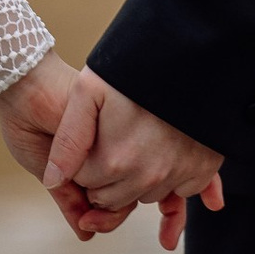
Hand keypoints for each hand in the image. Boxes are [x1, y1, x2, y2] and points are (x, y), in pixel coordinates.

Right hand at [0, 53, 110, 239]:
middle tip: (90, 223)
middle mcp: (107, 152)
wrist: (22, 90)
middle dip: (109, 215)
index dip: (103, 218)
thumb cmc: (26, 125)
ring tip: (91, 210)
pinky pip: (121, 168)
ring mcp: (114, 142)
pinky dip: (109, 188)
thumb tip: (86, 236)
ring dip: (110, 206)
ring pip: (126, 186)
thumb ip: (69, 200)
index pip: (109, 199)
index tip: (87, 228)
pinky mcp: (117, 129)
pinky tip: (93, 197)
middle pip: (122, 196)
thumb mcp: (46, 171)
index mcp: (92, 162)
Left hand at [44, 65, 225, 250]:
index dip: (84, 161)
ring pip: (143, 196)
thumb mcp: (88, 92)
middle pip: (112, 197)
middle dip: (106, 176)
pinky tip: (165, 151)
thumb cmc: (132, 70)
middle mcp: (148, 175)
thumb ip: (67, 140)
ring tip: (138, 140)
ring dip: (136, 178)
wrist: (187, 56)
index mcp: (115, 160)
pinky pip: (179, 192)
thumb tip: (53, 181)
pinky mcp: (201, 169)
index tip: (94, 137)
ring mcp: (178, 174)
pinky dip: (171, 179)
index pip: (85, 182)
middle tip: (114, 139)